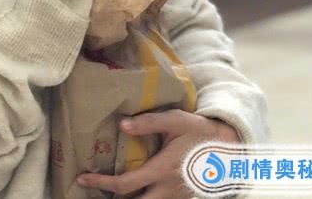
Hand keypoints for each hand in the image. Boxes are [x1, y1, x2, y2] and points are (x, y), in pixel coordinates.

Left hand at [76, 109, 240, 198]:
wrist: (228, 148)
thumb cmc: (198, 131)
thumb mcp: (175, 120)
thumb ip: (148, 122)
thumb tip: (122, 125)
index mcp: (162, 170)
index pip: (125, 185)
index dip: (101, 184)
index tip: (82, 178)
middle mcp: (168, 190)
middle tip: (91, 192)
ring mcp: (176, 198)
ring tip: (107, 192)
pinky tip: (132, 192)